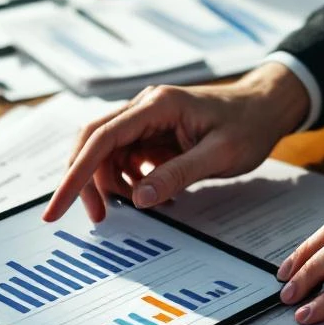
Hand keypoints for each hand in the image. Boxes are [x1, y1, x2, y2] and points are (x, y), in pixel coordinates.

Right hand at [43, 63, 309, 222]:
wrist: (265, 108)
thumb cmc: (248, 125)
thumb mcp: (219, 155)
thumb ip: (178, 175)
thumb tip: (140, 199)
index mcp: (156, 106)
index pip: (100, 140)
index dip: (75, 176)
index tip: (57, 207)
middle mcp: (143, 108)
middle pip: (92, 143)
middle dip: (85, 182)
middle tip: (98, 218)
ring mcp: (145, 120)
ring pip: (105, 153)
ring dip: (111, 184)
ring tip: (138, 206)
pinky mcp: (150, 134)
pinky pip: (124, 158)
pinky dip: (129, 181)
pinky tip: (151, 194)